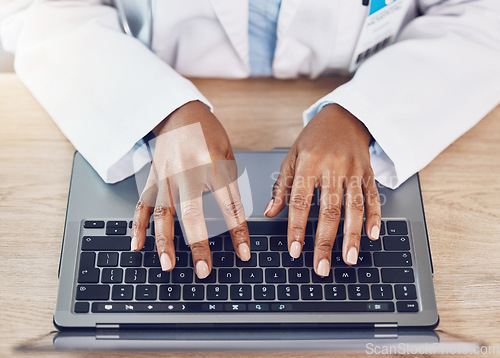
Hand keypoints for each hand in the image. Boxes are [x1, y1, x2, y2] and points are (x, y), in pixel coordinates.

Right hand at [131, 101, 250, 278]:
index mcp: (214, 165)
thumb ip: (228, 186)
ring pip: (163, 213)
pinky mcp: (152, 177)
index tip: (243, 254)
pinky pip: (143, 203)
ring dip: (164, 242)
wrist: (180, 112)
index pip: (229, 206)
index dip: (237, 232)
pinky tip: (136, 244)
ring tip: (168, 265)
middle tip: (203, 271)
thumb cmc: (208, 134)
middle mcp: (188, 172)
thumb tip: (235, 220)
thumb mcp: (228, 155)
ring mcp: (166, 175)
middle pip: (192, 214)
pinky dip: (137, 226)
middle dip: (198, 246)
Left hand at [265, 104, 380, 275]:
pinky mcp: (369, 173)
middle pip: (330, 210)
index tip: (294, 250)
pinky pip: (373, 197)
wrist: (345, 116)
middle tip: (322, 267)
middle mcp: (334, 168)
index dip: (297, 228)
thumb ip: (282, 186)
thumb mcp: (292, 156)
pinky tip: (372, 235)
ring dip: (352, 236)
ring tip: (349, 258)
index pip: (301, 201)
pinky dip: (374, 217)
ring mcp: (354, 171)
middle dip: (326, 242)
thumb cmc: (314, 139)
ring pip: (354, 207)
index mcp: (310, 164)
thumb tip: (270, 212)